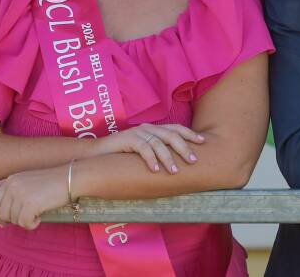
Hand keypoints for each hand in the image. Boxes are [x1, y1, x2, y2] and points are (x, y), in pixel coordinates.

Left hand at [0, 166, 68, 229]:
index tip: (7, 221)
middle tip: (27, 218)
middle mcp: (12, 186)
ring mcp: (20, 195)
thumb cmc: (51, 180)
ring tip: (37, 214)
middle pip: (2, 214)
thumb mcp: (26, 178)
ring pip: (14, 220)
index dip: (0, 215)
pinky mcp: (30, 204)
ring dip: (25, 222)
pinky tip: (40, 217)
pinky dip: (32, 225)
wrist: (70, 178)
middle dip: (14, 220)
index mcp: (10, 180)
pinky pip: (25, 223)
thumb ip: (8, 183)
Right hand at [88, 123, 204, 173]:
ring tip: (174, 171)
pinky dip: (150, 159)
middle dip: (184, 147)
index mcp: (152, 130)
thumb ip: (157, 154)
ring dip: (168, 157)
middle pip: (171, 134)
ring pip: (158, 142)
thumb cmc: (122, 157)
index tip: (203, 142)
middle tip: (194, 160)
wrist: (96, 155)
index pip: (175, 128)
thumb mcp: (142, 154)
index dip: (190, 134)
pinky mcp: (127, 139)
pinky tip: (155, 170)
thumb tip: (177, 165)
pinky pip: (142, 148)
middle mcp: (147, 128)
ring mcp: (137, 133)